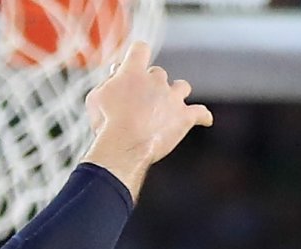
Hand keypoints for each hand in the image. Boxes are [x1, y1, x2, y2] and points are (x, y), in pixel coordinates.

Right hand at [80, 42, 212, 196]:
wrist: (124, 146)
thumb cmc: (106, 124)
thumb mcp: (96, 99)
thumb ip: (108, 83)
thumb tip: (116, 74)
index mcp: (134, 71)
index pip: (140, 49)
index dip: (137, 55)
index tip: (134, 61)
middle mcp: (156, 80)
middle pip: (159, 73)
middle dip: (151, 84)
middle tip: (141, 101)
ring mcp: (173, 98)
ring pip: (182, 87)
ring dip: (177, 93)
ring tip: (170, 105)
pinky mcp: (184, 118)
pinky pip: (200, 113)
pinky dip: (202, 116)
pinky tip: (204, 119)